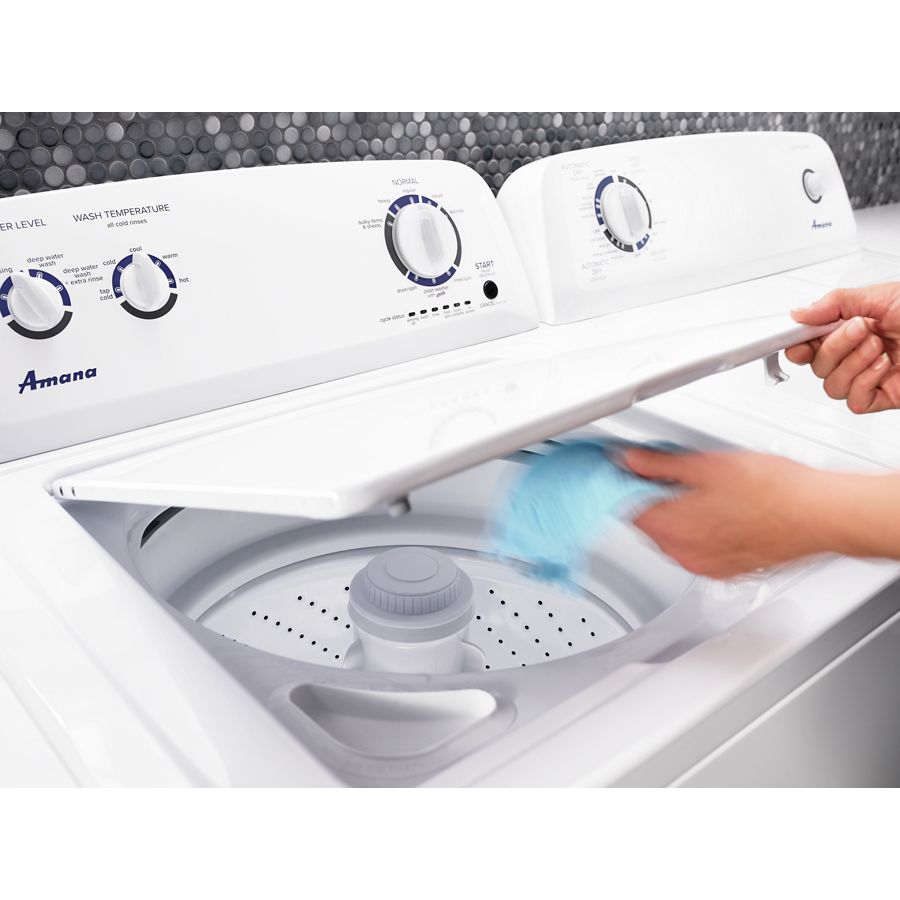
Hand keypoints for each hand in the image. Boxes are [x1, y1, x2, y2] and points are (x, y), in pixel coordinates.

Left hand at [625, 448, 828, 577]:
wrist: (818, 515)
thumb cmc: (773, 490)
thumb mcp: (706, 464)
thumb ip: (659, 464)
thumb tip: (629, 461)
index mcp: (671, 527)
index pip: (625, 507)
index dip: (625, 484)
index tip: (628, 470)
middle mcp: (683, 554)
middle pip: (648, 522)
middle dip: (653, 497)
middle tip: (671, 472)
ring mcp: (704, 565)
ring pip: (671, 537)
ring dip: (675, 514)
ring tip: (702, 489)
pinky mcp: (725, 570)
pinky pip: (695, 550)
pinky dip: (698, 532)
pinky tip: (718, 511)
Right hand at [788, 282, 899, 412]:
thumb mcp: (880, 296)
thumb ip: (834, 303)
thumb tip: (799, 313)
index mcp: (852, 325)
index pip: (808, 339)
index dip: (795, 340)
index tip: (790, 336)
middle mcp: (856, 352)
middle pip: (815, 363)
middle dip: (835, 345)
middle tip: (860, 329)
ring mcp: (867, 375)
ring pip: (830, 384)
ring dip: (852, 363)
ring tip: (878, 347)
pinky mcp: (881, 397)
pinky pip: (853, 400)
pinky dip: (864, 382)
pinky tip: (884, 366)